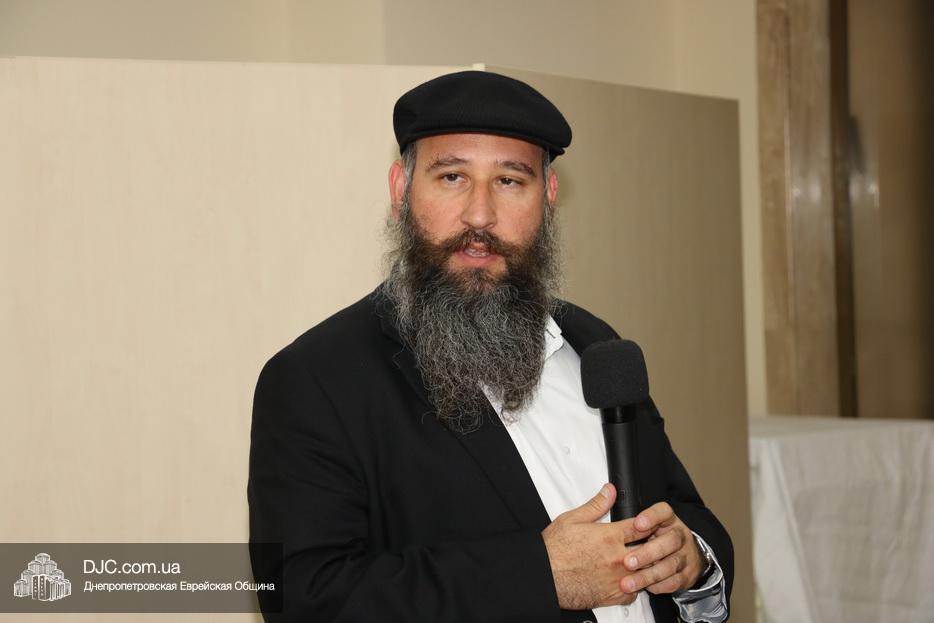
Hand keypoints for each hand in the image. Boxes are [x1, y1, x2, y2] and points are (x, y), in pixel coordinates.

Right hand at [542, 483, 653, 609]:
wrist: (544, 577)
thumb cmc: (554, 550)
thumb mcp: (572, 519)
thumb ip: (596, 504)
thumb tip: (610, 491)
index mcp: (610, 536)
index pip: (642, 526)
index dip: (650, 523)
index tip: (651, 524)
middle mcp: (617, 558)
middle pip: (650, 551)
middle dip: (654, 546)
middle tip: (653, 543)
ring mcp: (617, 579)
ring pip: (646, 573)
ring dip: (647, 567)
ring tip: (644, 562)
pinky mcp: (612, 596)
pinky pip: (635, 594)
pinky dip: (635, 587)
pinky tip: (630, 580)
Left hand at [619, 502, 705, 595]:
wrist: (684, 558)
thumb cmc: (656, 538)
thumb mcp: (643, 523)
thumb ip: (625, 514)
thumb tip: (608, 492)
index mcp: (668, 520)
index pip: (664, 512)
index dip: (652, 517)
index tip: (637, 524)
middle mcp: (679, 536)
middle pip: (670, 541)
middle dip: (648, 553)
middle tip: (627, 562)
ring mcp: (685, 555)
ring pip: (671, 565)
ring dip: (648, 575)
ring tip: (628, 583)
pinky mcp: (686, 575)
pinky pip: (674, 581)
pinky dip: (659, 586)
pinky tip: (644, 588)